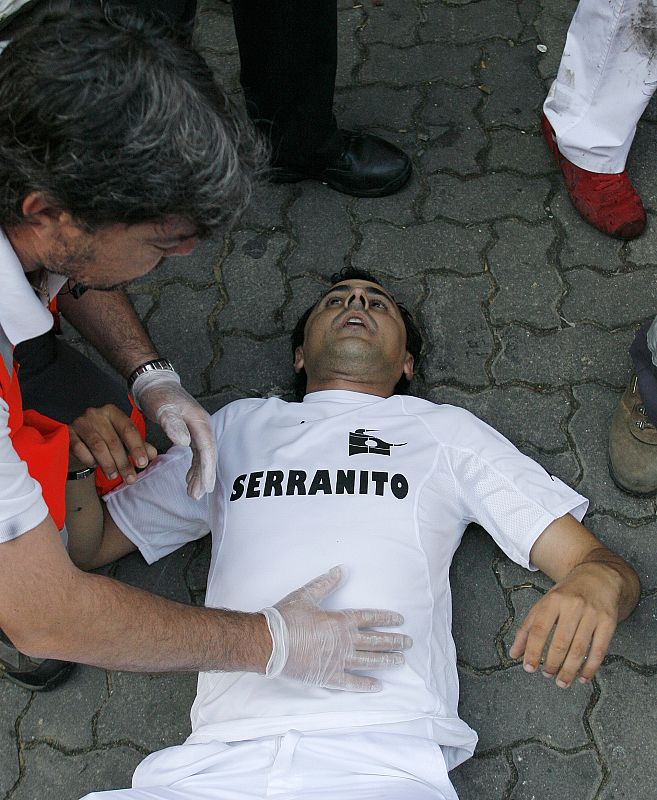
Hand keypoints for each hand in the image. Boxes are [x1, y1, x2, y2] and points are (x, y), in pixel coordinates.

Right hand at [69, 404, 157, 484]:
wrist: (76, 434)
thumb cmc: (103, 435)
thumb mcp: (121, 438)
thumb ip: (138, 445)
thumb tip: (153, 454)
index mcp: (113, 412)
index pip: (128, 429)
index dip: (137, 447)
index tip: (143, 464)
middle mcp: (96, 414)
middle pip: (113, 441)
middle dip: (124, 462)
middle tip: (130, 478)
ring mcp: (80, 423)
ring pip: (98, 446)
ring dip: (108, 464)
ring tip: (114, 475)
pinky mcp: (68, 433)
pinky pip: (79, 449)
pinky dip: (88, 459)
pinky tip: (94, 465)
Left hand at [130, 371, 215, 498]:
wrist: (155, 384)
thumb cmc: (159, 395)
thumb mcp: (163, 408)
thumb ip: (173, 424)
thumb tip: (184, 442)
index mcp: (200, 422)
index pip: (207, 450)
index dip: (207, 469)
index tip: (206, 487)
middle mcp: (202, 427)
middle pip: (207, 456)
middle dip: (204, 477)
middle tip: (198, 495)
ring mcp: (197, 430)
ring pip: (202, 457)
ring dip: (199, 475)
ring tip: (193, 493)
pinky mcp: (190, 432)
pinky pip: (196, 454)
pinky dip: (194, 467)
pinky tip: (189, 479)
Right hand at [261, 566, 411, 691]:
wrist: (270, 643)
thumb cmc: (287, 618)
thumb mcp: (307, 595)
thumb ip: (326, 583)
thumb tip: (341, 569)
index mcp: (340, 621)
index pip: (370, 618)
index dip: (386, 619)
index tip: (400, 620)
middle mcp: (344, 642)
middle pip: (375, 641)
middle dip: (394, 642)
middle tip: (409, 643)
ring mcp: (338, 661)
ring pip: (369, 661)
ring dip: (386, 661)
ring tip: (400, 662)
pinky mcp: (328, 677)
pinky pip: (352, 683)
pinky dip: (365, 685)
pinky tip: (378, 686)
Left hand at [508, 562, 623, 687]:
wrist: (599, 577)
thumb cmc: (567, 594)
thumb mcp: (544, 604)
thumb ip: (527, 629)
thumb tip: (514, 654)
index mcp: (552, 600)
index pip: (538, 629)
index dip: (532, 651)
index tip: (529, 668)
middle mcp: (572, 606)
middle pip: (560, 642)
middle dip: (552, 664)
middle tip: (547, 675)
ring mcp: (592, 614)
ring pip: (579, 649)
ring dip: (569, 670)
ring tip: (561, 681)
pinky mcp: (608, 622)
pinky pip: (599, 650)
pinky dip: (590, 668)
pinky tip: (582, 678)